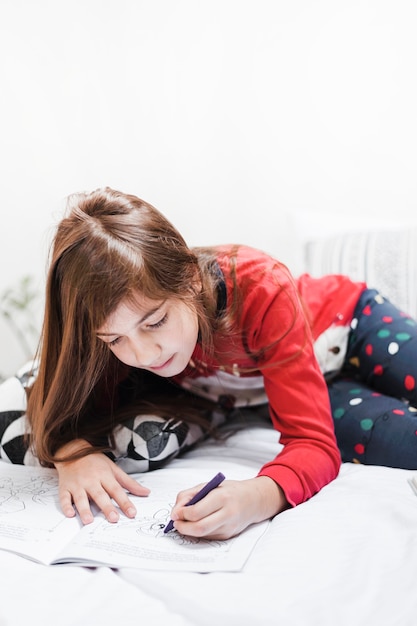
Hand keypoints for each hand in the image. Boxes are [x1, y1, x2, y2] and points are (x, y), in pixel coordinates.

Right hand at [54, 439, 149, 523]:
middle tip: (114, 519)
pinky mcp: (65, 487)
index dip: (124, 502)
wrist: (72, 452)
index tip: (132, 513)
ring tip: (89, 521)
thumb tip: (146, 492)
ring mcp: (77, 484)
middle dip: (106, 507)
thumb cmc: (95, 462)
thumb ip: (129, 483)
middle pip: (100, 495)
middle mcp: (91, 480)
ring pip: (80, 498)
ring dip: (84, 509)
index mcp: (104, 475)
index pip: (116, 490)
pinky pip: (64, 497)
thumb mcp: (113, 468)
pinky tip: (70, 514)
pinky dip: (66, 506)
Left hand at [168, 476, 287, 539]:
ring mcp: (229, 527)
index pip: (197, 511)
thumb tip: (176, 512)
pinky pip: (208, 536)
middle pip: (200, 528)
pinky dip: (199, 532)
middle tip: (176, 523)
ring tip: (184, 523)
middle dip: (183, 528)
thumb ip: (189, 495)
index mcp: (222, 497)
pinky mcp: (228, 535)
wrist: (253, 500)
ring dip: (189, 531)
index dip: (182, 514)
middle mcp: (227, 513)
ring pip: (203, 535)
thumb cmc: (230, 491)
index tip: (175, 513)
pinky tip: (197, 524)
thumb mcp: (209, 485)